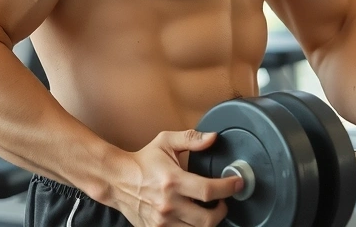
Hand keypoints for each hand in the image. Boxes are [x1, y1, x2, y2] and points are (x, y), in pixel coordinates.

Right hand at [112, 129, 242, 226]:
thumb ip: (191, 138)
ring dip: (208, 222)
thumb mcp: (165, 142)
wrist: (117, 180)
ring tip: (209, 211)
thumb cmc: (143, 161)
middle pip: (208, 219)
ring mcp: (162, 221)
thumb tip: (213, 137)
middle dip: (222, 211)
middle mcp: (169, 204)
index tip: (237, 183)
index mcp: (173, 181)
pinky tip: (193, 218)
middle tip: (223, 202)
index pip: (209, 191)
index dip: (229, 188)